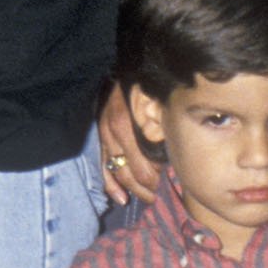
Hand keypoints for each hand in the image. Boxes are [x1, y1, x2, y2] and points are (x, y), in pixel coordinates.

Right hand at [95, 83, 159, 205]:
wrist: (119, 68)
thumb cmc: (141, 85)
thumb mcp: (152, 97)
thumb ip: (158, 119)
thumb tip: (169, 143)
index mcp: (124, 125)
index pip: (139, 162)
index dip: (153, 176)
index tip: (165, 182)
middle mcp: (110, 135)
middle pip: (127, 171)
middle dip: (145, 187)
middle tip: (159, 196)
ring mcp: (103, 138)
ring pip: (116, 172)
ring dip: (131, 189)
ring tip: (148, 199)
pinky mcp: (99, 140)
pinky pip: (102, 168)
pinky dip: (111, 185)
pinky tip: (121, 198)